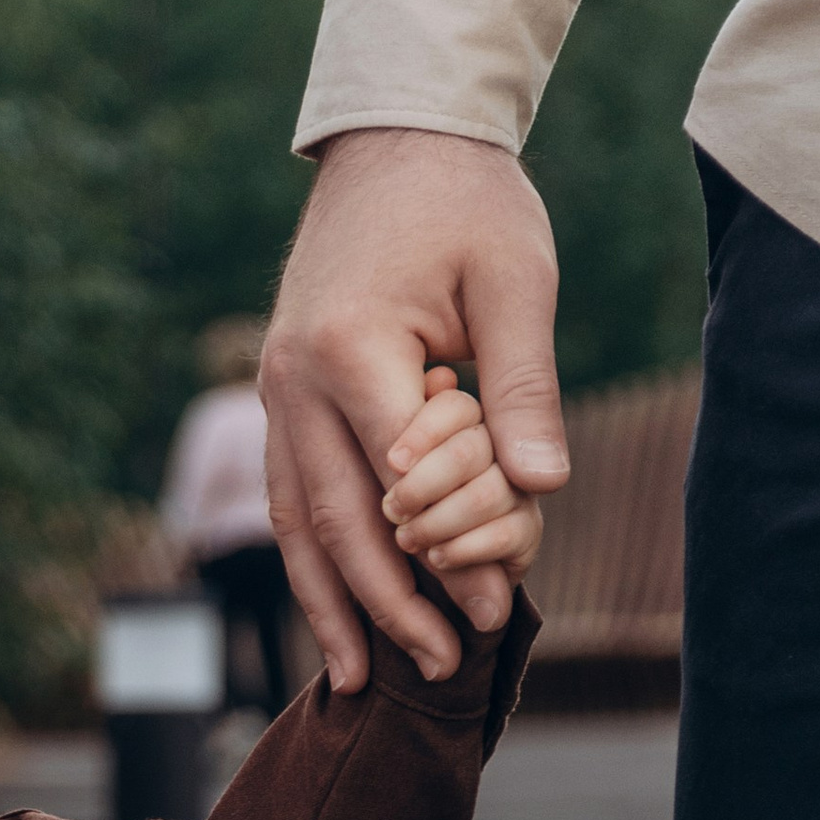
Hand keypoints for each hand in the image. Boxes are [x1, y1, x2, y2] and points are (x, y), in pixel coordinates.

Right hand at [262, 129, 567, 690]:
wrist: (394, 137)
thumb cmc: (466, 200)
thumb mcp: (515, 279)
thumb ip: (524, 386)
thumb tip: (543, 487)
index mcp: (350, 350)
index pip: (402, 483)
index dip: (447, 556)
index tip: (498, 610)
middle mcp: (294, 382)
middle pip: (340, 524)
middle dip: (392, 605)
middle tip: (445, 668)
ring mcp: (277, 394)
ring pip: (299, 525)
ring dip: (334, 607)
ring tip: (362, 682)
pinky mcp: (282, 399)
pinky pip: (292, 499)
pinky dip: (313, 563)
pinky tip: (336, 617)